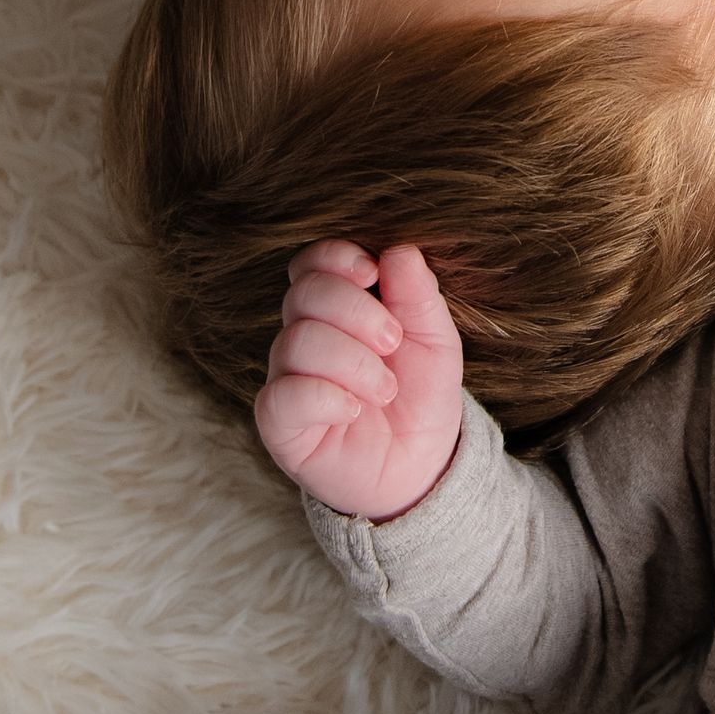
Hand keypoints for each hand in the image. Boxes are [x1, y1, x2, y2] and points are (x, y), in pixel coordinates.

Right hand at [254, 240, 465, 519]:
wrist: (421, 463)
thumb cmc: (421, 393)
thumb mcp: (435, 338)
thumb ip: (417, 294)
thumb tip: (398, 250)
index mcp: (336, 307)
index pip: (312, 263)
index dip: (336, 258)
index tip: (372, 274)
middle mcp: (303, 336)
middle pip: (304, 294)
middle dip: (356, 311)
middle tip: (394, 342)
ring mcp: (287, 378)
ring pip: (297, 342)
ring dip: (353, 361)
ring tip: (385, 388)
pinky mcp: (279, 423)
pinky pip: (284, 394)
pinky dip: (327, 396)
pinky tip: (354, 410)